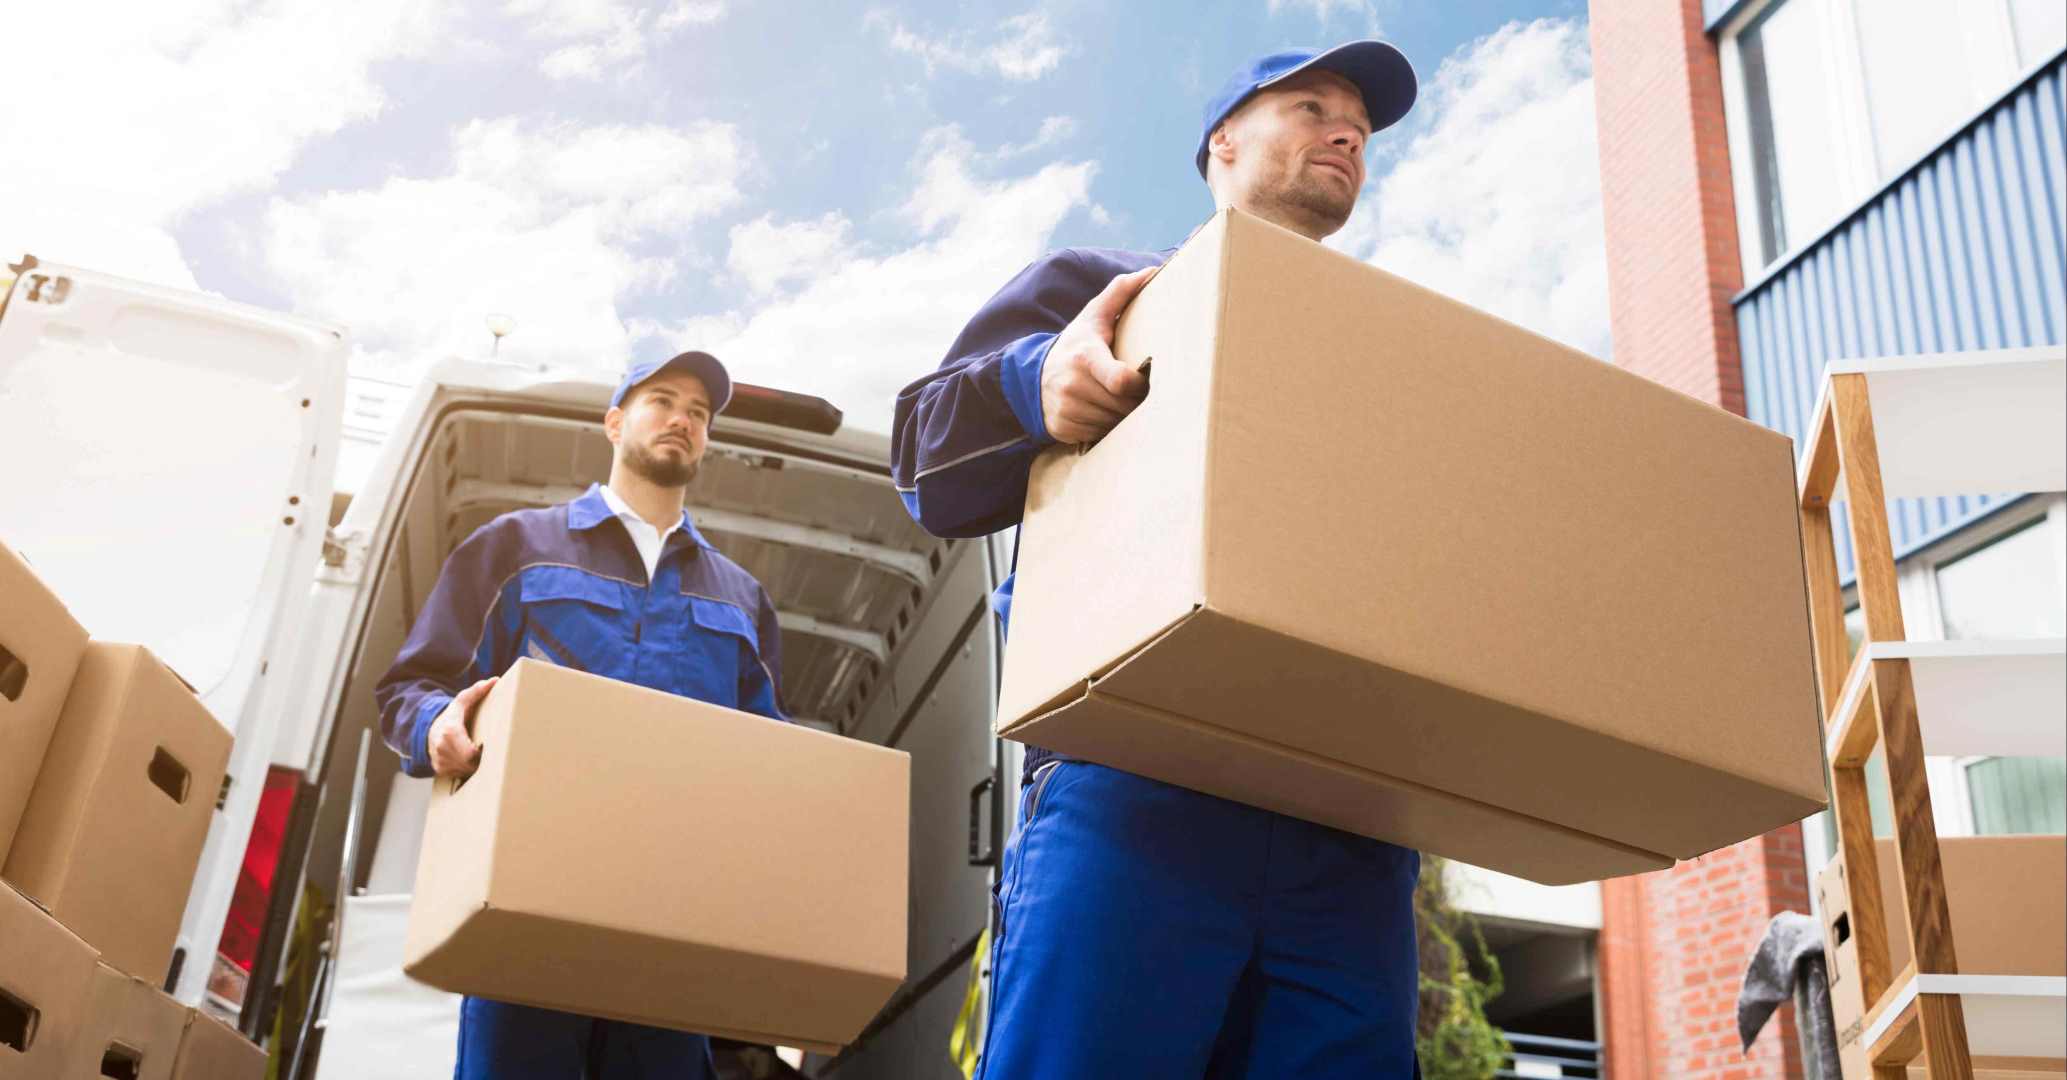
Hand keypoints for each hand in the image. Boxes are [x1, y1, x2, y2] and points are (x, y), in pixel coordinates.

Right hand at [428, 677, 497, 777]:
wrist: (427, 729)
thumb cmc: (451, 716)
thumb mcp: (462, 702)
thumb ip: (477, 691)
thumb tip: (495, 680)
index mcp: (450, 732)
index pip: (471, 754)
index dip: (482, 754)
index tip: (489, 747)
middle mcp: (442, 748)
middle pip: (470, 764)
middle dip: (481, 761)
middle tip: (490, 753)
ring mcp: (439, 761)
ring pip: (465, 771)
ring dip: (474, 766)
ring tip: (480, 756)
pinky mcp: (439, 770)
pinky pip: (458, 774)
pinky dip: (465, 769)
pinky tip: (468, 761)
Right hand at [1040, 267, 1157, 443]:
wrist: (1032, 375)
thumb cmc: (1075, 344)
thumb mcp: (1093, 317)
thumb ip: (1121, 293)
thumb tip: (1151, 271)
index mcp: (1085, 357)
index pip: (1120, 380)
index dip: (1138, 384)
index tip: (1142, 378)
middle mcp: (1073, 385)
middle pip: (1123, 405)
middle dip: (1134, 401)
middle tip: (1137, 390)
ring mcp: (1066, 409)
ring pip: (1113, 423)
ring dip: (1121, 415)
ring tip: (1117, 400)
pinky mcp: (1063, 429)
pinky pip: (1098, 434)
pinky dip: (1105, 427)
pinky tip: (1101, 411)